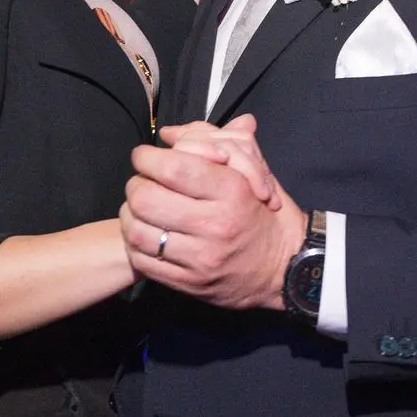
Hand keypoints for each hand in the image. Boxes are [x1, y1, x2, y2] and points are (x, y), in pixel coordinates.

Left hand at [121, 130, 305, 310]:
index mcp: (232, 191)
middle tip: (143, 182)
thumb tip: (170, 132)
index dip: (148, 157)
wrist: (285, 268)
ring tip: (140, 208)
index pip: (173, 167)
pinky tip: (146, 234)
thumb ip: (215, 144)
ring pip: (138, 230)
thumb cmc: (266, 214)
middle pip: (146, 197)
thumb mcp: (254, 173)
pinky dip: (136, 244)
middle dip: (137, 184)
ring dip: (131, 214)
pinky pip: (143, 260)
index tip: (145, 156)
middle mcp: (215, 225)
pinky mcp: (189, 283)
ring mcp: (201, 258)